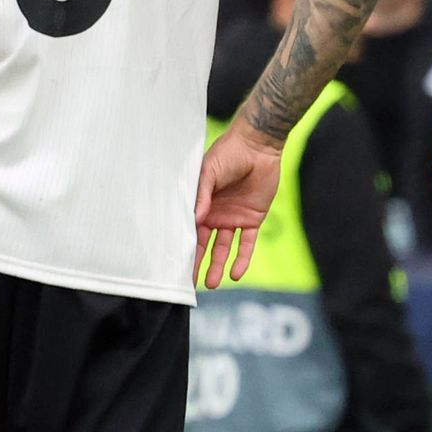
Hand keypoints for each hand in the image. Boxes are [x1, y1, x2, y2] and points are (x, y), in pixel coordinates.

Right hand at [196, 122, 282, 284]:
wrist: (257, 146)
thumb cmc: (228, 154)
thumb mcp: (209, 171)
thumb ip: (202, 194)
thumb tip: (196, 219)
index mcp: (200, 205)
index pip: (189, 231)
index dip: (183, 247)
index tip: (175, 265)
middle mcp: (214, 215)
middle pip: (204, 244)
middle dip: (197, 263)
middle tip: (190, 284)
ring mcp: (233, 218)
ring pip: (224, 248)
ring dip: (219, 266)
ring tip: (213, 284)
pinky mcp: (252, 219)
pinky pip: (247, 244)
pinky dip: (243, 258)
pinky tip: (237, 274)